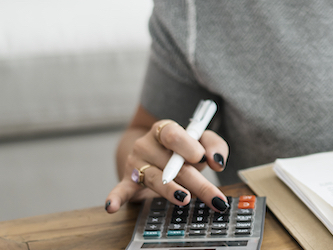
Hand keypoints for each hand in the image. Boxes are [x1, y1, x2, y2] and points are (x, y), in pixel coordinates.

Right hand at [105, 120, 229, 212]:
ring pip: (155, 179)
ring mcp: (135, 163)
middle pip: (172, 164)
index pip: (173, 135)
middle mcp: (146, 144)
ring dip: (171, 190)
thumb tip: (217, 161)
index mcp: (164, 130)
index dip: (187, 146)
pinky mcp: (128, 181)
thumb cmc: (183, 149)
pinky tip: (110, 207)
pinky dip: (115, 198)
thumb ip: (214, 146)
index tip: (201, 158)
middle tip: (215, 198)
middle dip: (197, 182)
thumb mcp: (202, 142)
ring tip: (184, 198)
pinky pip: (121, 190)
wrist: (155, 152)